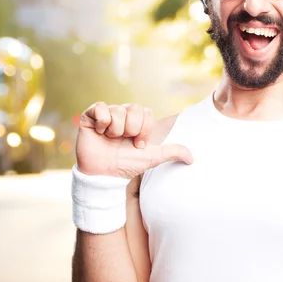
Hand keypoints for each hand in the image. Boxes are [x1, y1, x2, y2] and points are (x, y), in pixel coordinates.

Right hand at [75, 102, 192, 178]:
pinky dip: (101, 123)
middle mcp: (122, 114)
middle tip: (123, 141)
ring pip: (117, 111)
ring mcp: (106, 114)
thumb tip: (192, 159)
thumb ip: (172, 153)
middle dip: (131, 129)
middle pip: (133, 109)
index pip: (146, 112)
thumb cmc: (126, 165)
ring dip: (115, 130)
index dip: (144, 130)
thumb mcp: (152, 158)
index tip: (138, 145)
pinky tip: (99, 133)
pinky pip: (100, 107)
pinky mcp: (90, 116)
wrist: (104, 174)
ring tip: (109, 139)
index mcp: (136, 120)